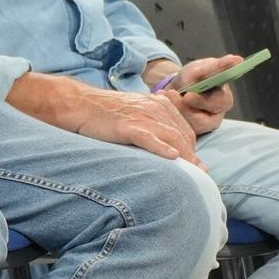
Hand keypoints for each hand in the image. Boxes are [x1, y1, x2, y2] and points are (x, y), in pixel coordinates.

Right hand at [10, 71, 203, 165]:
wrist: (78, 103)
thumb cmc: (103, 112)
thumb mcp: (134, 112)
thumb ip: (152, 124)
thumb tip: (168, 147)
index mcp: (159, 104)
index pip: (184, 130)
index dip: (191, 149)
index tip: (196, 166)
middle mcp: (155, 107)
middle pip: (183, 135)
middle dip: (192, 156)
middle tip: (200, 176)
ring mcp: (141, 115)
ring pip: (172, 137)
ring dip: (185, 156)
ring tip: (193, 174)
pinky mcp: (127, 125)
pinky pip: (149, 136)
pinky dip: (161, 146)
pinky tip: (171, 157)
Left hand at [152, 54, 240, 133]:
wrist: (177, 86)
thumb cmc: (195, 76)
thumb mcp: (203, 68)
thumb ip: (217, 67)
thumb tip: (238, 59)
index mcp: (224, 99)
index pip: (219, 103)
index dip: (202, 102)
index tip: (187, 96)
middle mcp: (215, 116)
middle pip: (204, 120)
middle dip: (183, 108)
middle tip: (170, 95)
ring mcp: (202, 125)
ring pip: (188, 126)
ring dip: (174, 110)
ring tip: (164, 96)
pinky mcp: (189, 130)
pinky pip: (180, 129)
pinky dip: (169, 114)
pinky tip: (163, 102)